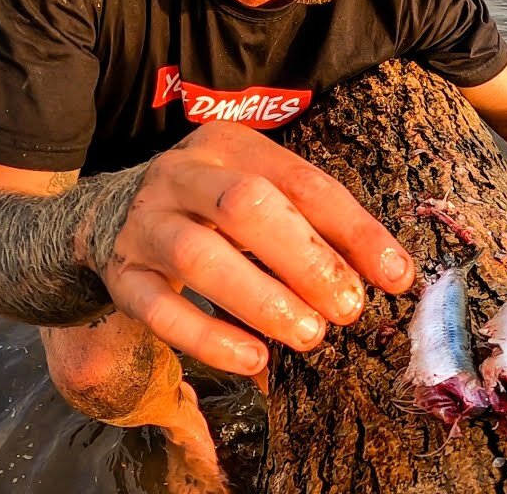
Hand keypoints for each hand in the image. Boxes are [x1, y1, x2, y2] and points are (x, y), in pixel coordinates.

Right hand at [95, 121, 413, 375]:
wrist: (110, 212)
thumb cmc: (214, 208)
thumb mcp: (263, 192)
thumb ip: (319, 224)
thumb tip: (392, 274)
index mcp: (230, 146)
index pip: (302, 182)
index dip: (354, 229)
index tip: (395, 275)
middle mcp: (182, 174)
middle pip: (246, 207)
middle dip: (305, 259)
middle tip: (347, 308)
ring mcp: (146, 223)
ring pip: (200, 257)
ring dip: (262, 300)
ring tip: (310, 335)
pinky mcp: (123, 275)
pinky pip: (160, 311)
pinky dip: (209, 339)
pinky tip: (254, 360)